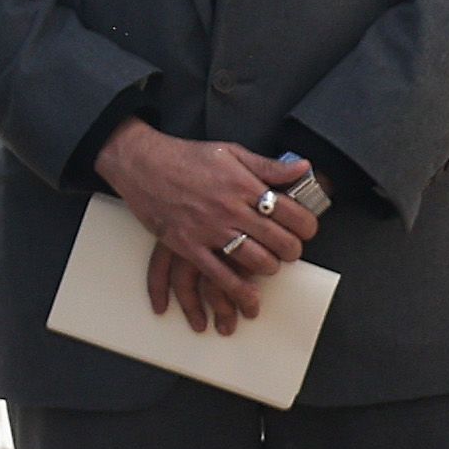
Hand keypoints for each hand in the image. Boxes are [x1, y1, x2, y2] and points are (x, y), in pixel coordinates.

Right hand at [93, 127, 315, 335]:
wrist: (141, 164)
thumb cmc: (185, 157)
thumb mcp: (230, 152)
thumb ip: (268, 165)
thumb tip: (303, 168)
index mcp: (244, 185)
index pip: (290, 211)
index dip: (306, 225)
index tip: (307, 229)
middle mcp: (230, 209)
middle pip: (279, 240)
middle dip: (292, 250)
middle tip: (291, 250)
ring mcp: (209, 230)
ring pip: (255, 260)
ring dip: (270, 267)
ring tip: (271, 265)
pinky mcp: (188, 246)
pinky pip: (219, 275)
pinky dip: (238, 289)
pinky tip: (249, 296)